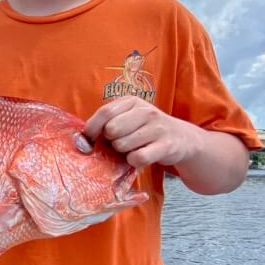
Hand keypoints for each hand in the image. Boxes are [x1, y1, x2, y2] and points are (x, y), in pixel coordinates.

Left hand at [83, 96, 200, 169]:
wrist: (181, 138)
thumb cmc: (146, 130)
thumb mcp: (129, 118)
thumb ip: (108, 122)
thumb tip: (82, 138)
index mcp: (132, 102)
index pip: (105, 112)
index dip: (92, 128)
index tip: (88, 139)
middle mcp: (146, 111)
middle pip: (112, 130)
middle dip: (110, 141)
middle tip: (120, 143)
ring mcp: (157, 128)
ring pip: (123, 145)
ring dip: (123, 152)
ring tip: (133, 148)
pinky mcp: (166, 146)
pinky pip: (138, 158)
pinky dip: (134, 162)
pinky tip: (140, 158)